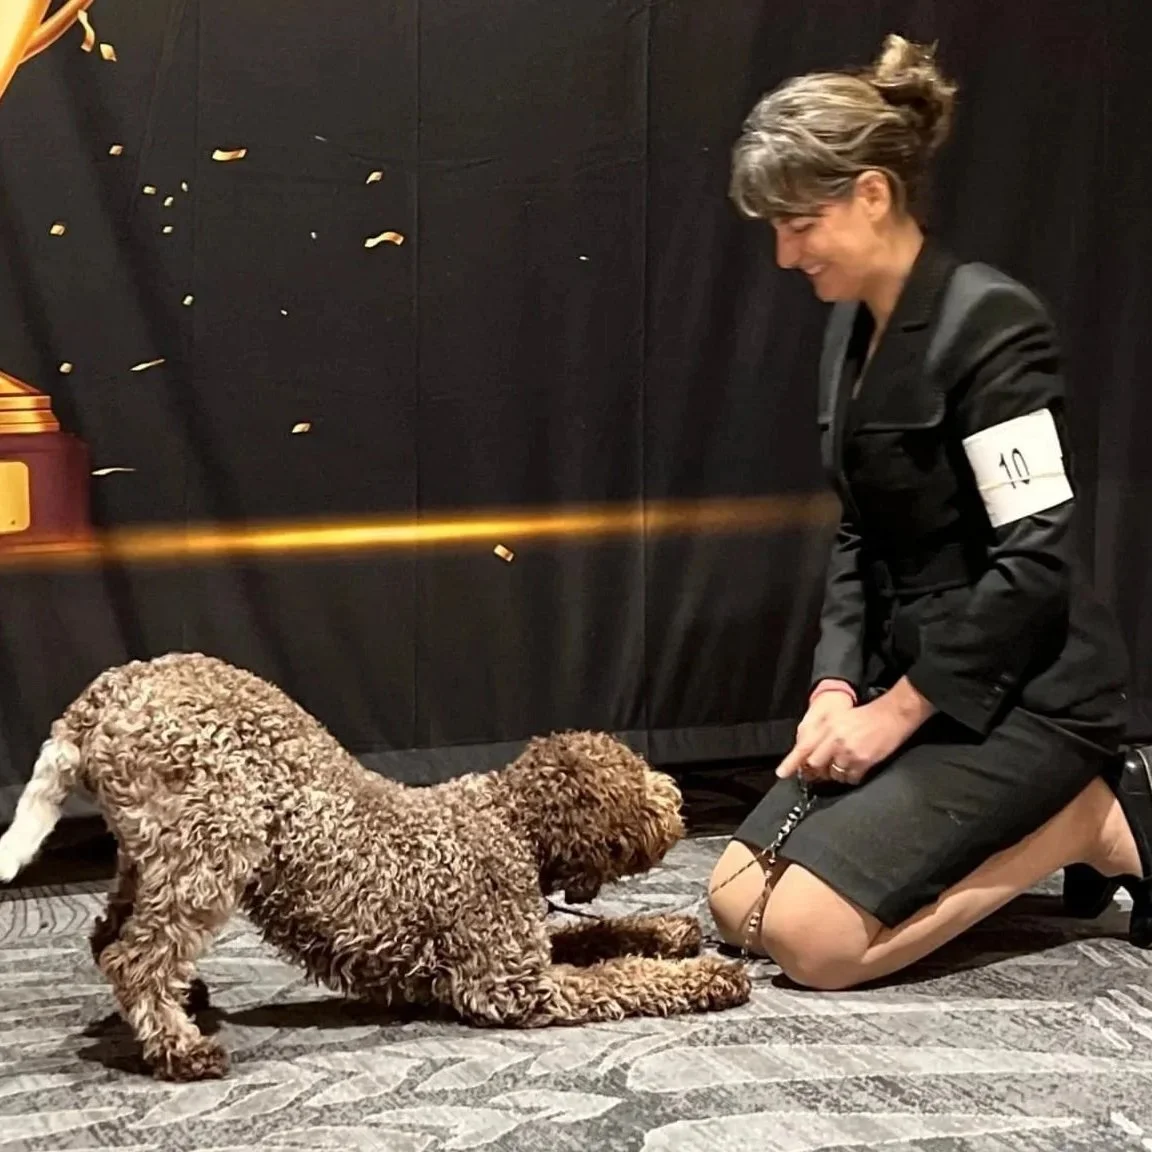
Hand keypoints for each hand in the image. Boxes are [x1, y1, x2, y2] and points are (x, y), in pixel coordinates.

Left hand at [777, 678, 935, 785]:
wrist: (891, 716)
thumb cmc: (864, 716)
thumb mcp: (838, 718)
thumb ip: (821, 733)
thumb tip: (807, 754)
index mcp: (827, 727)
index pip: (803, 748)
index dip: (790, 762)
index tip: (781, 773)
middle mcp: (835, 740)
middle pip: (815, 764)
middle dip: (816, 770)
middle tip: (821, 770)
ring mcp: (849, 752)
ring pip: (832, 774)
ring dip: (835, 773)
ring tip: (844, 763)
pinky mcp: (863, 762)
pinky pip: (849, 779)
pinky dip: (850, 777)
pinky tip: (855, 768)